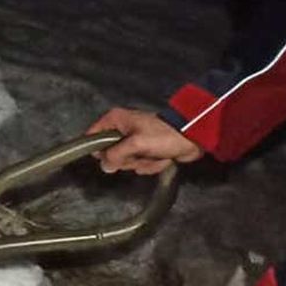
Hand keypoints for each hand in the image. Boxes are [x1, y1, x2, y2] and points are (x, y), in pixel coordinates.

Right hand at [86, 106, 201, 174]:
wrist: (192, 138)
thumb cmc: (162, 136)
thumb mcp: (136, 144)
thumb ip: (116, 155)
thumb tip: (104, 166)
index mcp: (115, 120)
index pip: (93, 137)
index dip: (98, 150)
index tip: (111, 158)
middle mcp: (121, 129)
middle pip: (109, 153)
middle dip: (126, 159)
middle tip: (139, 155)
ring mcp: (134, 140)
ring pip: (125, 160)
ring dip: (141, 163)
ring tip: (154, 156)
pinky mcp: (145, 150)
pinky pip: (139, 163)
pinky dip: (150, 164)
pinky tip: (161, 158)